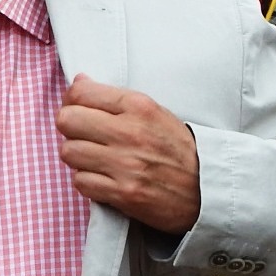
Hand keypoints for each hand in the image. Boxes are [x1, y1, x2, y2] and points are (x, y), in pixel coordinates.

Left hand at [56, 75, 200, 233]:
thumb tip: (78, 82)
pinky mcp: (123, 193)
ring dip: (78, 157)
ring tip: (94, 158)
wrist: (208, 189)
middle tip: (84, 136)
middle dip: (70, 128)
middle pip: (67, 121)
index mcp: (138, 107)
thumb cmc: (178, 149)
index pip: (80, 93)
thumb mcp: (154, 112)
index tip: (79, 110)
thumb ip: (114, 98)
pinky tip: (102, 178)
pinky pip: (80, 182)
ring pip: (69, 152)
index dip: (72, 101)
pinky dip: (87, 181)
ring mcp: (125, 164)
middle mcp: (129, 133)